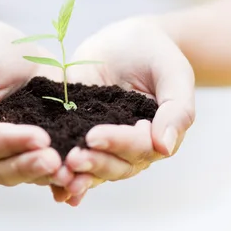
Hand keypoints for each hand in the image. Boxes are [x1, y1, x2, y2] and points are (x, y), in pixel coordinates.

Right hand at [0, 21, 72, 186]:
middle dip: (31, 165)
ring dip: (49, 175)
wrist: (8, 50)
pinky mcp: (39, 150)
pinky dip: (64, 173)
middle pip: (5, 169)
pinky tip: (83, 173)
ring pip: (28, 174)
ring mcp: (13, 154)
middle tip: (55, 160)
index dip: (12, 143)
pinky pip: (49, 167)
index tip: (39, 138)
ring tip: (72, 172)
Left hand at [51, 17, 194, 205]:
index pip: (139, 146)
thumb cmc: (157, 55)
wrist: (129, 41)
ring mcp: (103, 143)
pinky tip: (53, 189)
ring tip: (59, 175)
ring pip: (94, 168)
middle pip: (116, 165)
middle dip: (94, 163)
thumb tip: (164, 147)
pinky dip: (63, 175)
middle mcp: (130, 147)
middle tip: (72, 159)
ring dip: (77, 176)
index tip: (94, 137)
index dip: (117, 144)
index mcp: (155, 135)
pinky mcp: (79, 133)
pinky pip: (71, 155)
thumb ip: (177, 110)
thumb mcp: (174, 74)